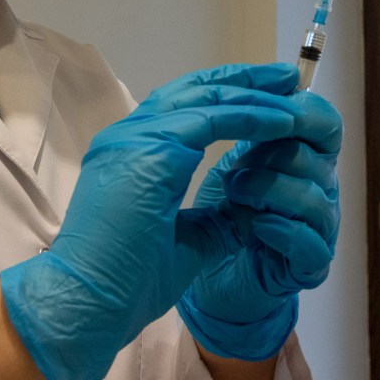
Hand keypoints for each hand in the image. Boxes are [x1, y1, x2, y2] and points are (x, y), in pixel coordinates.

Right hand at [0, 63, 318, 379]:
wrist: (87, 302)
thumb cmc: (126, 282)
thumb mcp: (186, 242)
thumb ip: (215, 220)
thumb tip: (253, 209)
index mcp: (132, 153)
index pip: (183, 109)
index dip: (227, 98)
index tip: (269, 101)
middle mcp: (129, 135)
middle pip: (194, 90)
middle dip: (244, 80)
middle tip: (287, 77)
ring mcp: (134, 137)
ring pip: (204, 98)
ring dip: (252, 93)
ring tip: (291, 88)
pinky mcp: (148, 147)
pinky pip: (210, 119)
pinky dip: (249, 117)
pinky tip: (280, 122)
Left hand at [178, 90, 341, 360]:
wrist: (208, 286)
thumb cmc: (209, 221)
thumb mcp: (215, 162)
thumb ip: (230, 128)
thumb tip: (231, 86)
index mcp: (300, 158)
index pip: (320, 120)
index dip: (298, 102)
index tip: (277, 86)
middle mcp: (317, 189)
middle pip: (323, 149)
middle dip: (278, 142)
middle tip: (241, 153)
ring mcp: (317, 230)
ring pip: (315, 193)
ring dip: (270, 186)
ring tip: (234, 192)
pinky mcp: (307, 268)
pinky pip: (310, 243)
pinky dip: (280, 228)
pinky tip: (252, 225)